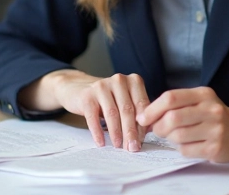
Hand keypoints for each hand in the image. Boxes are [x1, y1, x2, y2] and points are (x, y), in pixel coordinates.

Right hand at [22, 70, 149, 151]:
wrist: (76, 88)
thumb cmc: (106, 99)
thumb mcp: (124, 101)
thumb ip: (138, 112)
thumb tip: (152, 130)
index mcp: (133, 81)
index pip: (142, 106)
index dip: (143, 125)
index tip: (142, 141)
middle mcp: (119, 80)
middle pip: (128, 110)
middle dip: (131, 132)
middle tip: (132, 148)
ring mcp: (102, 86)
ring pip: (112, 114)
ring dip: (116, 133)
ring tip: (118, 146)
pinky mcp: (87, 95)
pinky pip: (94, 117)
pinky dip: (98, 132)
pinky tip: (101, 142)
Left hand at [137, 87, 228, 163]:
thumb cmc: (215, 116)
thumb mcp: (201, 101)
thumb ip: (177, 104)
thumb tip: (146, 115)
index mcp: (204, 94)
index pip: (171, 97)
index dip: (152, 109)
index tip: (143, 117)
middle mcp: (211, 110)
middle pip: (172, 118)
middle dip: (158, 126)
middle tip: (156, 130)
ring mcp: (215, 130)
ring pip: (177, 136)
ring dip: (169, 138)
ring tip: (173, 136)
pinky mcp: (215, 148)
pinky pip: (186, 150)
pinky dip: (180, 148)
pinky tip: (187, 144)